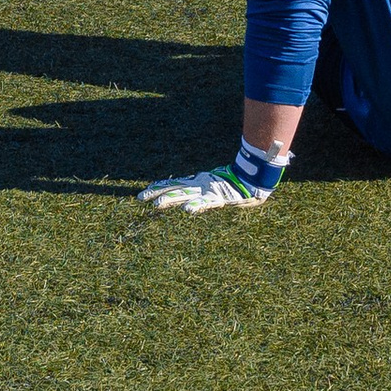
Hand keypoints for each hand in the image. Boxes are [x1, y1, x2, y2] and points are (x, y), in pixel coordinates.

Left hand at [136, 166, 269, 213]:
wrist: (251, 180)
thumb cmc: (233, 184)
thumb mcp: (212, 184)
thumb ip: (201, 190)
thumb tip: (189, 195)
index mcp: (197, 182)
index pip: (174, 183)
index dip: (159, 186)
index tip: (144, 190)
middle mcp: (199, 185)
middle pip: (173, 188)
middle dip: (156, 193)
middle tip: (139, 198)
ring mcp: (207, 191)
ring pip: (185, 195)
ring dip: (170, 200)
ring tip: (156, 205)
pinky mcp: (218, 198)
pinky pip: (205, 203)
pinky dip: (196, 206)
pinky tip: (186, 210)